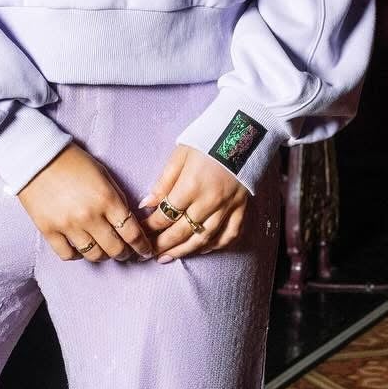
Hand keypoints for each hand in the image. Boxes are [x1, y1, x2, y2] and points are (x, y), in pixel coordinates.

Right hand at [16, 143, 157, 262]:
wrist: (36, 157)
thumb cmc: (72, 162)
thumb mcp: (103, 175)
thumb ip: (117, 199)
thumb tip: (128, 223)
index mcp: (107, 199)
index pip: (132, 233)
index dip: (142, 246)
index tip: (145, 251)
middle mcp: (90, 216)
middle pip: (115, 249)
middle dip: (125, 254)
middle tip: (126, 252)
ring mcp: (68, 225)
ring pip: (93, 255)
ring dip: (103, 256)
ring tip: (103, 251)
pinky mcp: (49, 230)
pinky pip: (67, 255)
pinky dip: (77, 255)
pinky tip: (79, 249)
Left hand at [138, 145, 251, 262]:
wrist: (247, 130)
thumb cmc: (209, 139)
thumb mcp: (181, 154)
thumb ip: (163, 182)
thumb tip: (147, 204)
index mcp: (192, 185)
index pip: (166, 215)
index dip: (150, 227)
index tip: (140, 233)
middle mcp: (210, 201)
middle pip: (182, 231)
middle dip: (162, 245)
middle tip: (148, 253)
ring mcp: (228, 207)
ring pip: (204, 238)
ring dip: (184, 251)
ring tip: (167, 257)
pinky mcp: (242, 207)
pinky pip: (229, 235)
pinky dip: (215, 245)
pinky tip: (201, 249)